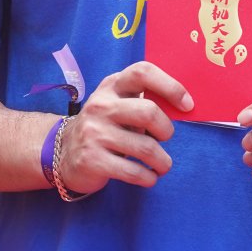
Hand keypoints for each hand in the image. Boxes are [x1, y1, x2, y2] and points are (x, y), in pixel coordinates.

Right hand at [56, 61, 192, 195]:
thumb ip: (144, 102)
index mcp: (112, 85)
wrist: (63, 151)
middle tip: (165, 138)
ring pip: (146, 148)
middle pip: (148, 112)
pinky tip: (149, 177)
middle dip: (166, 129)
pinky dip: (148, 178)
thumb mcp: (119, 104)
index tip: (188, 105)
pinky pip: (133, 172)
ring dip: (162, 161)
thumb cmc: (105, 125)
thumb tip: (184, 110)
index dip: (170, 86)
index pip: (143, 72)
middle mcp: (101, 105)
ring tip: (162, 165)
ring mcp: (94, 133)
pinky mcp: (92, 160)